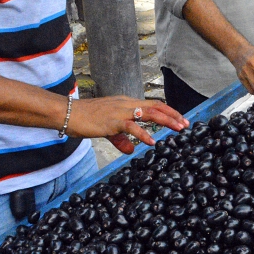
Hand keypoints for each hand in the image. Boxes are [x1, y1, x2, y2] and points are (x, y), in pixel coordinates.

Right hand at [67, 96, 188, 153]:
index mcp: (126, 103)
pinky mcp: (112, 121)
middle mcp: (126, 104)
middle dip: (173, 115)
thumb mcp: (108, 130)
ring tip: (178, 129)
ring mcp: (120, 111)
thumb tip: (131, 150)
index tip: (181, 120)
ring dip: (166, 121)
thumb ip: (121, 140)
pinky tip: (152, 142)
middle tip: (186, 125)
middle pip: (156, 106)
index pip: (152, 104)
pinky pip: (131, 126)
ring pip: (149, 113)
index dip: (168, 111)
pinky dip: (143, 134)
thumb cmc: (85, 119)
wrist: (67, 113)